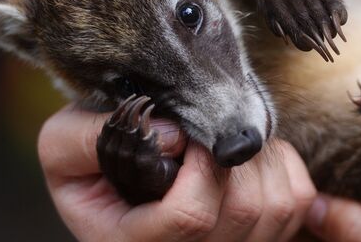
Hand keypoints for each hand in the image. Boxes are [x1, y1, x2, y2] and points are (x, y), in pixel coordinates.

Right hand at [37, 105, 315, 241]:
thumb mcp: (63, 144)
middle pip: (244, 210)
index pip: (191, 217)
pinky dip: (283, 164)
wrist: (118, 175)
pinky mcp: (261, 235)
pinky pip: (297, 200)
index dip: (200, 165)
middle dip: (232, 154)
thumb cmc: (93, 161)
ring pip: (277, 205)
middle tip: (209, 129)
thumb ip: (92, 137)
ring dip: (259, 156)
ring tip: (225, 142)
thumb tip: (175, 136)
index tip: (187, 132)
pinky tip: (249, 157)